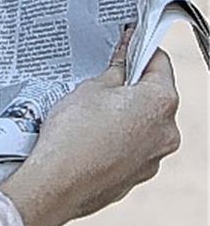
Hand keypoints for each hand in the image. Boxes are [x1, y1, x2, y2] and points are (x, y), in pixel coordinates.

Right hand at [0, 28, 180, 225]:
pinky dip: (115, 139)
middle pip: (153, 96)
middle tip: (98, 81)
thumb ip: (115, 71)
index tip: (124, 44)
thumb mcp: (91, 87)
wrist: (58, 182)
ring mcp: (155, 158)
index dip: (139, 49)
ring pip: (142, 124)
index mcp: (161, 102)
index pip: (159, 62)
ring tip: (87, 113)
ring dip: (122, 115)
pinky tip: (87, 137)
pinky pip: (130, 148)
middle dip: (129, 86)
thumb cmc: (74, 131)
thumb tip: (125, 56)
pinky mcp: (137, 176)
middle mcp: (168, 131)